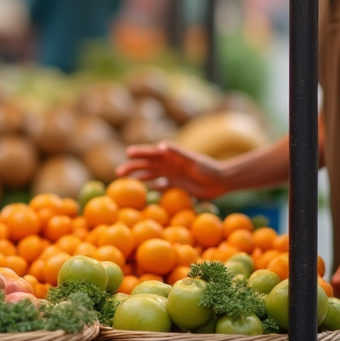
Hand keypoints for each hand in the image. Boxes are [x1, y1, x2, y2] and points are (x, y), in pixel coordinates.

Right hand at [115, 142, 229, 199]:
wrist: (221, 181)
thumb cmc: (208, 168)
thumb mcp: (192, 160)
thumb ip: (177, 153)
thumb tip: (161, 146)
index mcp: (170, 156)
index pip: (151, 153)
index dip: (139, 153)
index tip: (127, 154)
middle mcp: (168, 164)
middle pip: (146, 165)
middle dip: (132, 168)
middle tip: (118, 174)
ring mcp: (171, 175)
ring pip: (150, 176)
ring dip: (138, 178)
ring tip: (125, 183)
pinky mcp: (176, 185)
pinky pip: (161, 187)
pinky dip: (153, 189)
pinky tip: (145, 193)